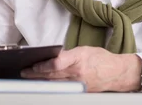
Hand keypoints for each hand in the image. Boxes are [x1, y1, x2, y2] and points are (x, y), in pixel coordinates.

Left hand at [20, 46, 141, 91]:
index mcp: (78, 59)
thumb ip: (67, 54)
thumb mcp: (84, 49)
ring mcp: (79, 85)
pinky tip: (43, 83)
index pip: (56, 64)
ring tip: (29, 77)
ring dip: (40, 80)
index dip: (43, 65)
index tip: (33, 64)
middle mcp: (78, 73)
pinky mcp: (80, 92)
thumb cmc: (101, 59)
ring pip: (55, 83)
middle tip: (24, 71)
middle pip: (52, 75)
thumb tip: (52, 57)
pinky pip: (62, 88)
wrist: (117, 73)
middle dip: (36, 73)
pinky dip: (51, 86)